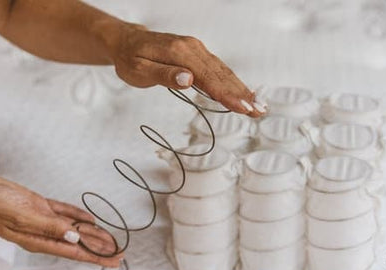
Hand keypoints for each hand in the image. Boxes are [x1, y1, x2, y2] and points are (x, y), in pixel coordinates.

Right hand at [0, 170, 120, 266]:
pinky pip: (64, 212)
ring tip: (109, 238)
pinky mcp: (39, 206)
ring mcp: (42, 218)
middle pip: (79, 241)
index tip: (113, 260)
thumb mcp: (23, 216)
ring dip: (93, 232)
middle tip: (119, 251)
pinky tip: (89, 218)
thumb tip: (75, 237)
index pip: (76, 251)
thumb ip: (50, 227)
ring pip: (74, 227)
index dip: (97, 256)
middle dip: (100, 247)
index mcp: (39, 239)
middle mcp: (43, 231)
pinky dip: (78, 215)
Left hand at [103, 22, 265, 116]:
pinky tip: (242, 92)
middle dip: (242, 94)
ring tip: (257, 105)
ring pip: (223, 71)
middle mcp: (193, 48)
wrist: (126, 41)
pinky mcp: (197, 54)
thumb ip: (164, 75)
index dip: (227, 94)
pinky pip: (218, 68)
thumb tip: (189, 81)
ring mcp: (197, 50)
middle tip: (259, 111)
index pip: (208, 77)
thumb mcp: (139, 70)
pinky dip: (232, 81)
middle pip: (222, 74)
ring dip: (241, 88)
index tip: (243, 108)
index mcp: (180, 52)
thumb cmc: (130, 58)